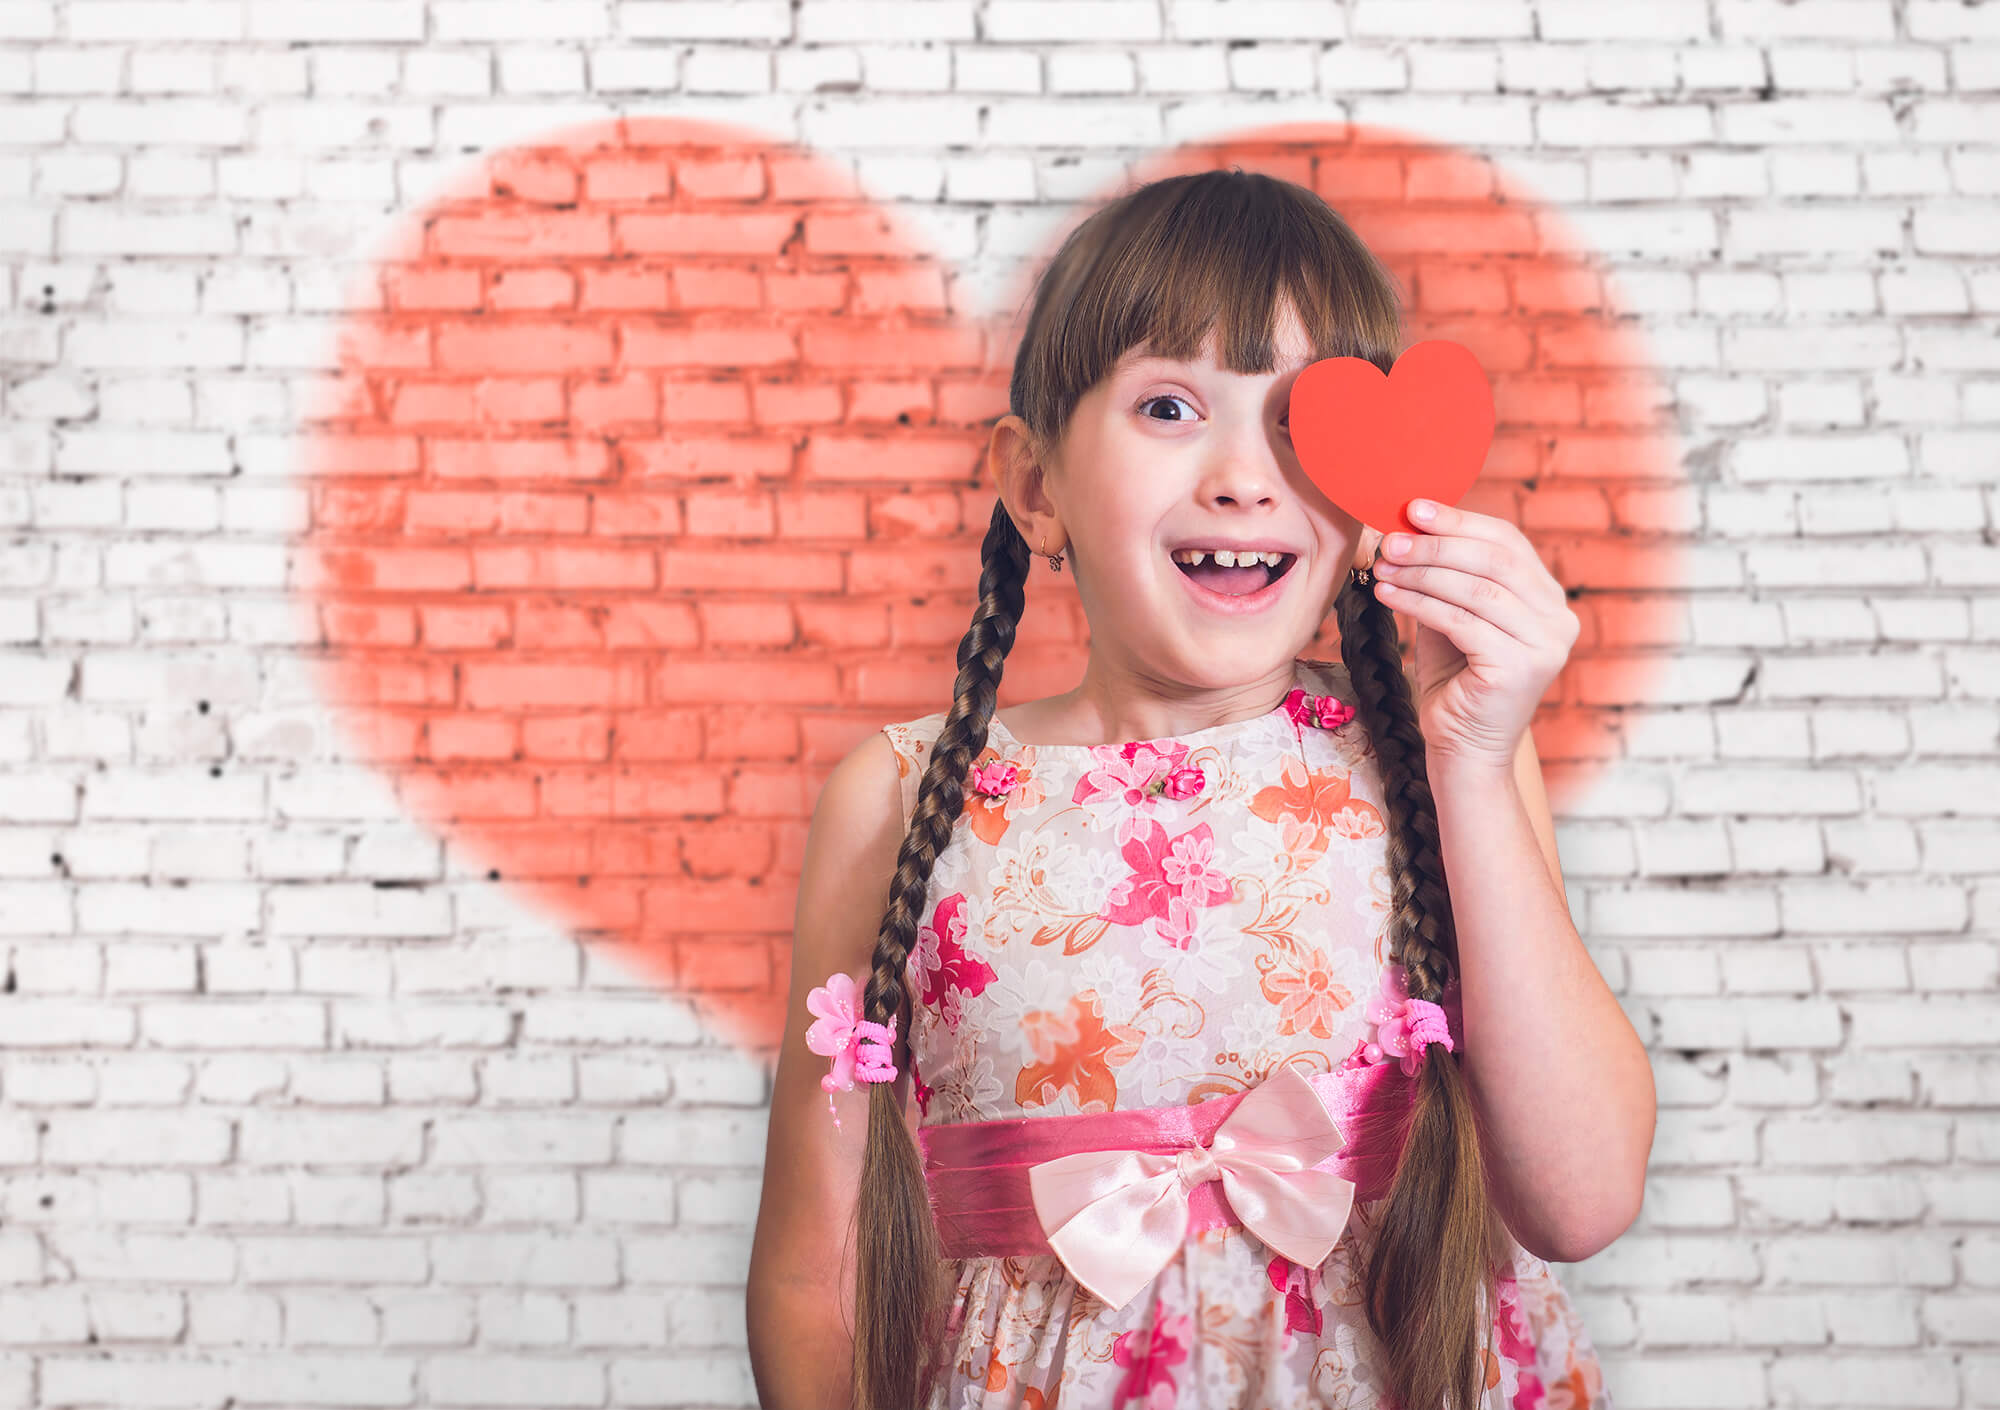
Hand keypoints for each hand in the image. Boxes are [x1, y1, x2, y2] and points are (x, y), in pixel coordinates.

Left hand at [1367, 498, 1578, 771]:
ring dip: (1422, 572)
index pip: (1507, 542)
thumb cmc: (1456, 681)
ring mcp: (1546, 644)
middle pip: (1494, 559)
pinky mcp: (1521, 667)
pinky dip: (1419, 602)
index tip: (1412, 508)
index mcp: (1548, 598)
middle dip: (1437, 544)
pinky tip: (1387, 594)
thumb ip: (1446, 576)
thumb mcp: (1453, 616)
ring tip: (1382, 565)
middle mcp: (1558, 618)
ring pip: (1476, 589)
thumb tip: (1408, 526)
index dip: (1459, 521)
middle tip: (1391, 539)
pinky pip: (1461, 621)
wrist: (1464, 749)